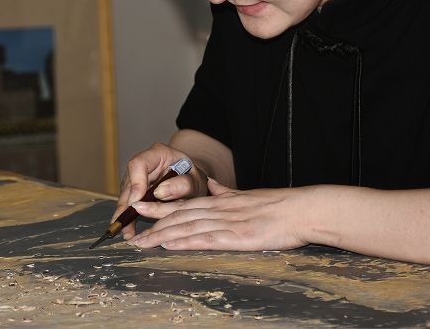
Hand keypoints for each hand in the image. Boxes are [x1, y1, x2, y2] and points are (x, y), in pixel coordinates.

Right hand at [114, 143, 209, 238]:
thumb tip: (160, 192)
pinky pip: (128, 203)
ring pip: (126, 195)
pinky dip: (128, 217)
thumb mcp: (195, 181)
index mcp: (158, 154)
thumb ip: (183, 184)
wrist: (191, 181)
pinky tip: (128, 230)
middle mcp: (143, 164)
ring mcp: (136, 177)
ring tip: (127, 232)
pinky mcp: (134, 190)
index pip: (139, 164)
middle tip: (128, 224)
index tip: (138, 201)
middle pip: (129, 182)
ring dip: (125, 214)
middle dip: (127, 205)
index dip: (135, 183)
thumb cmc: (193, 178)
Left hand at [126, 179, 311, 251]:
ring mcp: (227, 223)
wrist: (301, 210)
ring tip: (140, 240)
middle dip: (152, 219)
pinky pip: (205, 238)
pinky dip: (185, 240)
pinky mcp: (237, 237)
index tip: (138, 204)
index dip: (159, 205)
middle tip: (128, 222)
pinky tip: (169, 243)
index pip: (184, 203)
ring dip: (161, 234)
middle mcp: (220, 209)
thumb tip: (214, 186)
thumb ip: (228, 192)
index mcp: (222, 201)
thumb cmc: (280, 206)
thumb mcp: (248, 195)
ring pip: (187, 226)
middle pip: (180, 214)